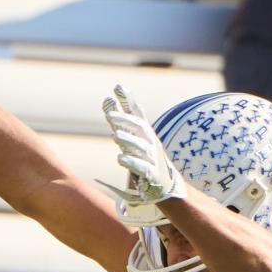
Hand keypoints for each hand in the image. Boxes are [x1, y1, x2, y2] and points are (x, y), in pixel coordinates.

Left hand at [100, 85, 184, 220]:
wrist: (165, 184)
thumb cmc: (145, 158)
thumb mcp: (132, 137)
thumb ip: (120, 121)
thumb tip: (106, 100)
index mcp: (145, 132)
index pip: (136, 112)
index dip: (128, 99)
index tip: (118, 87)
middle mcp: (150, 142)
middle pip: (139, 127)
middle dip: (125, 120)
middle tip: (110, 115)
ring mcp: (152, 158)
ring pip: (140, 146)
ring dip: (127, 140)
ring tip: (115, 135)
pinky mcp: (151, 174)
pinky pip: (141, 166)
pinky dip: (131, 162)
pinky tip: (120, 158)